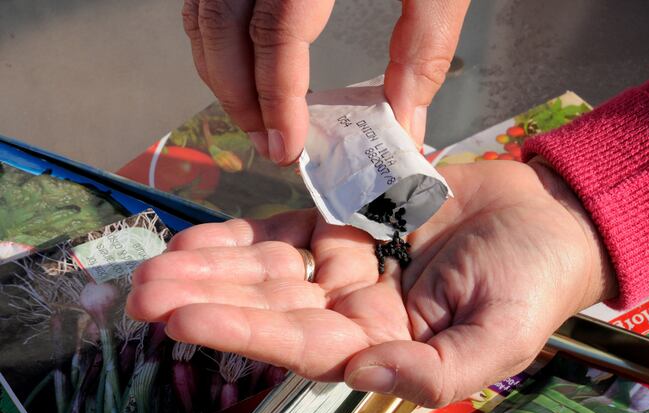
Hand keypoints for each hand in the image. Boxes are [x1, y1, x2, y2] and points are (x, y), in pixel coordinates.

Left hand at [126, 161, 616, 406]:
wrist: (551, 217)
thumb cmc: (535, 284)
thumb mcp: (500, 340)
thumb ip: (435, 373)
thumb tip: (360, 372)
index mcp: (386, 348)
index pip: (301, 346)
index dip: (241, 332)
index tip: (181, 320)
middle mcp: (357, 313)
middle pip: (270, 307)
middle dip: (208, 299)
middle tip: (141, 292)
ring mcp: (351, 267)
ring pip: (271, 270)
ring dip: (214, 267)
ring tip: (154, 264)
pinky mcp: (352, 225)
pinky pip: (291, 231)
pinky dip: (246, 235)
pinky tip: (201, 238)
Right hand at [182, 0, 469, 162]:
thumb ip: (424, 47)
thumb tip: (405, 121)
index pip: (276, 31)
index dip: (277, 96)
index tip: (288, 143)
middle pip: (222, 25)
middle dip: (238, 96)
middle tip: (269, 142)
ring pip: (203, 10)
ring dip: (221, 71)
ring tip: (255, 115)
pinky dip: (216, 37)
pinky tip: (242, 67)